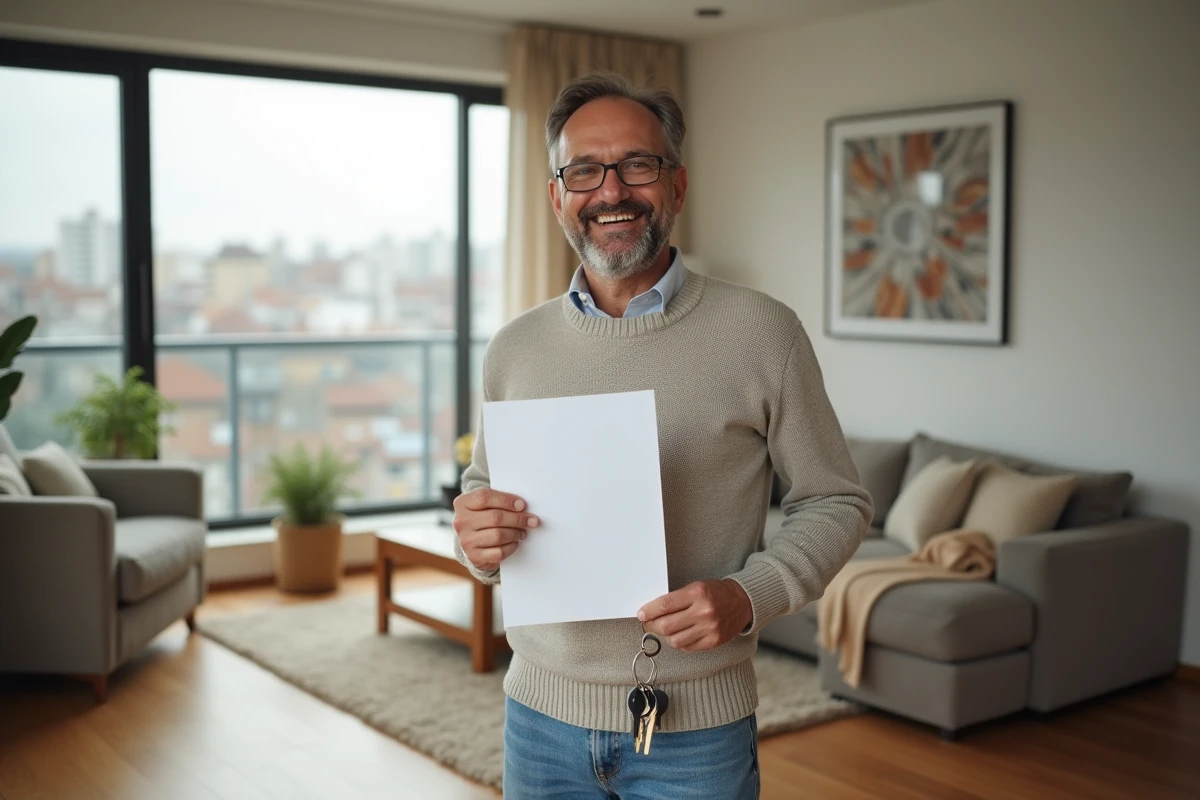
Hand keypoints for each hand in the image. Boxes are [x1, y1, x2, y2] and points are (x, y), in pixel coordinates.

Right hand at [452, 488, 539, 571]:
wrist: (474, 540)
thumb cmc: (485, 516)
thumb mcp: (487, 504)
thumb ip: (500, 500)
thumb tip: (522, 506)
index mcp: (463, 502)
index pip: (484, 497)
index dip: (506, 500)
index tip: (522, 505)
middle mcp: (461, 521)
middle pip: (495, 517)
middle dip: (518, 519)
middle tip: (532, 521)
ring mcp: (466, 540)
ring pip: (498, 535)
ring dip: (516, 533)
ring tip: (523, 532)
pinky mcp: (474, 556)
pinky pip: (498, 552)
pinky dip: (511, 547)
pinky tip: (514, 542)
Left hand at [637, 579, 753, 651]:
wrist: (742, 602)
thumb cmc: (715, 593)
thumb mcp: (696, 587)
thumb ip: (676, 599)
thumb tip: (652, 611)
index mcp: (697, 593)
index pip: (665, 605)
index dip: (649, 611)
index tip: (641, 614)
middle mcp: (704, 612)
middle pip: (667, 626)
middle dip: (652, 625)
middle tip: (648, 623)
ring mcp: (710, 629)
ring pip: (675, 640)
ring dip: (664, 636)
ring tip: (664, 630)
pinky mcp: (714, 641)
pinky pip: (688, 647)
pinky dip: (679, 642)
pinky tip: (679, 635)